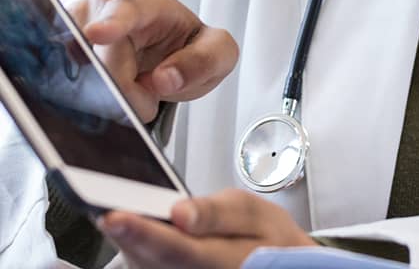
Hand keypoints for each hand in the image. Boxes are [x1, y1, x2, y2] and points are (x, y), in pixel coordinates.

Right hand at [67, 0, 238, 122]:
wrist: (164, 53)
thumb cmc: (187, 48)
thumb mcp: (217, 53)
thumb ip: (203, 62)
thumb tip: (163, 79)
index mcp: (151, 0)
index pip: (129, 8)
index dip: (113, 22)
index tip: (97, 34)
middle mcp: (109, 3)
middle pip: (101, 53)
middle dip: (121, 87)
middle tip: (144, 103)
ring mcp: (80, 24)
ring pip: (78, 65)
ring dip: (101, 92)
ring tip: (127, 92)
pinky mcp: (61, 46)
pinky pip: (59, 73)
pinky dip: (80, 93)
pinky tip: (99, 93)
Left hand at [99, 190, 317, 268]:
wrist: (278, 266)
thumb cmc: (268, 238)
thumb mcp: (255, 213)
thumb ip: (217, 212)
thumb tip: (181, 212)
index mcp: (224, 263)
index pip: (175, 249)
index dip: (142, 233)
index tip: (113, 215)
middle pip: (148, 261)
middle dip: (122, 234)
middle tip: (94, 202)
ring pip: (141, 267)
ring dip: (124, 241)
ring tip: (108, 207)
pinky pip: (146, 268)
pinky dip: (134, 248)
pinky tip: (128, 228)